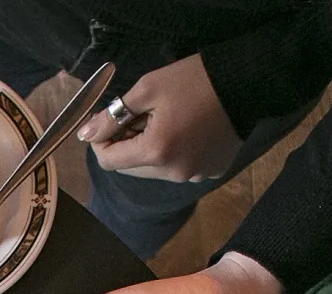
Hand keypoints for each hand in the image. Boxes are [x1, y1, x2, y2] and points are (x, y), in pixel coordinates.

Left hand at [77, 55, 242, 183]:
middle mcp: (174, 172)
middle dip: (127, 144)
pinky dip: (173, 153)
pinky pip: (179, 168)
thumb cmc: (195, 80)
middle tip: (139, 116)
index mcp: (156, 152)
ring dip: (149, 149)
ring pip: (154, 170)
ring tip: (164, 120)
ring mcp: (194, 175)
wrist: (246, 81)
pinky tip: (185, 130)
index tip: (108, 122)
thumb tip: (85, 134)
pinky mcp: (210, 172)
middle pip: (130, 168)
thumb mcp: (148, 89)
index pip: (109, 161)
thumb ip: (112, 115)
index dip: (102, 141)